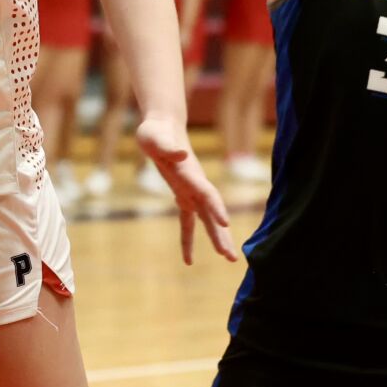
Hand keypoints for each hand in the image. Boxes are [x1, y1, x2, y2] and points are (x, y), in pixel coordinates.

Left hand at [135, 114, 236, 264]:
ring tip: (228, 258)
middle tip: (231, 257)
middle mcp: (195, 185)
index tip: (226, 223)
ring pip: (206, 219)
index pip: (207, 193)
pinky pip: (187, 221)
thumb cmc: (155, 132)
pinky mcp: (181, 195)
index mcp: (190, 173)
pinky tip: (188, 260)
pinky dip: (188, 239)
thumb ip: (167, 147)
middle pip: (212, 212)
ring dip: (216, 238)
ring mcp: (190, 191)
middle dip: (221, 234)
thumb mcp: (155, 138)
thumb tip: (181, 152)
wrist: (162, 126)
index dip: (216, 207)